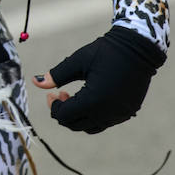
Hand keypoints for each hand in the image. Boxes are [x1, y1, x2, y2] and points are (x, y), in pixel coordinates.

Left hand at [32, 27, 164, 133]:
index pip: (65, 116)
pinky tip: (89, 98)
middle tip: (60, 94)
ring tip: (74, 96)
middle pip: (76, 124)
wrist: (138, 48)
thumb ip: (56, 75)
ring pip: (91, 126)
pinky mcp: (128, 112)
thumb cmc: (105, 51)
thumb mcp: (77, 61)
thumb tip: (35, 82)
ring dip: (78, 116)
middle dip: (64, 112)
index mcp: (94, 100)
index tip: (51, 93)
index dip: (54, 106)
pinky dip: (92, 115)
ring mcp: (120, 114)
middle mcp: (108, 112)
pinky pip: (105, 122)